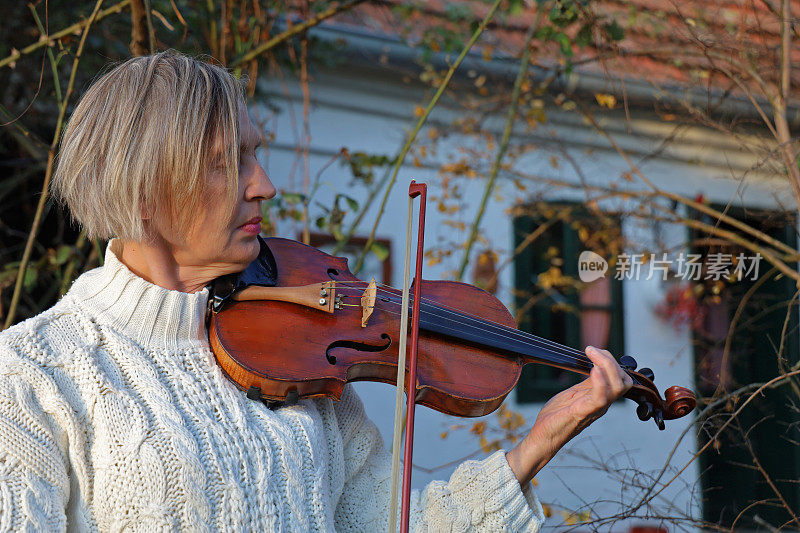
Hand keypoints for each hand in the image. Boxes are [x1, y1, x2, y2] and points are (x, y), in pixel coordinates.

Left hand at [505, 346, 632, 485]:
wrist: (544, 437)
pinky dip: (600, 381)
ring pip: (618, 386)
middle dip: (611, 361)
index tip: (593, 350)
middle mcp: (602, 403)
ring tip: (591, 352)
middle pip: (624, 381)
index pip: (620, 378)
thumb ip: (587, 383)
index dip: (611, 360)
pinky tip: (593, 369)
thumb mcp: (574, 394)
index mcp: (600, 397)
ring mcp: (595, 408)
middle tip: (591, 350)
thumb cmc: (556, 416)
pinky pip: (600, 397)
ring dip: (607, 364)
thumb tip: (595, 365)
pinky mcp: (583, 412)